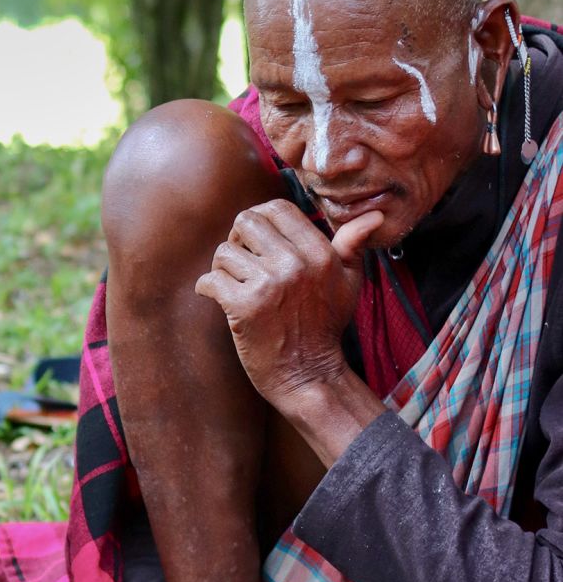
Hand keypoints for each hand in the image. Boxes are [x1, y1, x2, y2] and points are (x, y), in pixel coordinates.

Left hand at [195, 201, 382, 406]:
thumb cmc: (325, 326)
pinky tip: (216, 296)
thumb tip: (375, 216)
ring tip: (233, 284)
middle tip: (241, 260)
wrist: (307, 373)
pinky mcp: (243, 307)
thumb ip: (353, 245)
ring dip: (222, 267)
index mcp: (319, 252)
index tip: (257, 239)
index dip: (261, 218)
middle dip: (238, 238)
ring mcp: (268, 285)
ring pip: (224, 252)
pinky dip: (207, 288)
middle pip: (245, 222)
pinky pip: (211, 280)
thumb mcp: (349, 283)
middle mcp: (294, 264)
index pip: (277, 208)